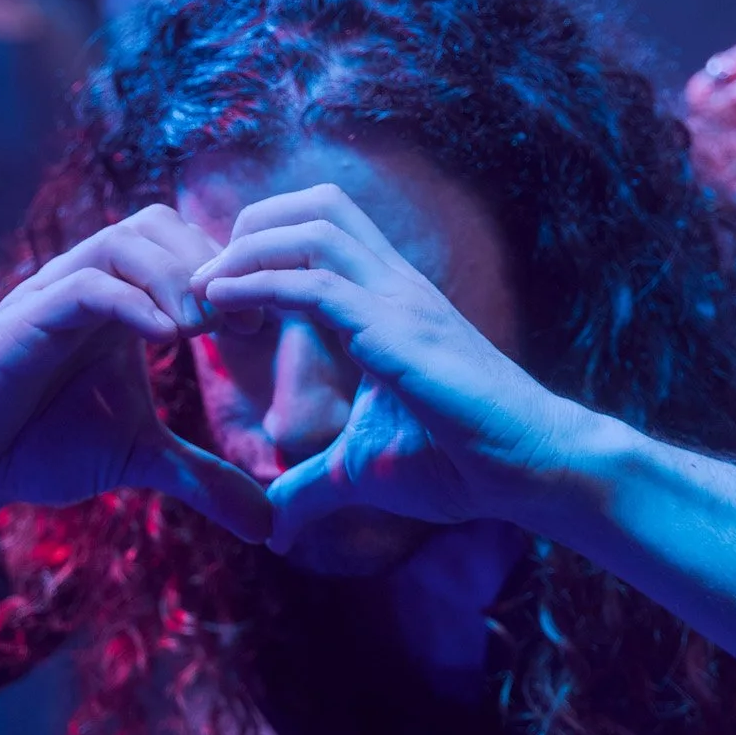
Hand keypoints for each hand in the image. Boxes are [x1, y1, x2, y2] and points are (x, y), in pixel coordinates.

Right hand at [0, 205, 271, 542]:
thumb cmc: (44, 449)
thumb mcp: (143, 461)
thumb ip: (204, 479)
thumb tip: (269, 526)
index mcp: (120, 301)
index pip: (180, 245)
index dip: (226, 275)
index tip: (258, 328)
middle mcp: (86, 284)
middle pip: (156, 224)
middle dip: (205, 265)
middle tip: (239, 324)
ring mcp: (51, 295)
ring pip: (120, 241)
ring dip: (173, 276)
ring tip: (202, 330)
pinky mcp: (22, 320)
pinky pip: (82, 286)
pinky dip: (129, 301)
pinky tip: (164, 339)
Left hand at [190, 185, 576, 552]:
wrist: (531, 471)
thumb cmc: (462, 463)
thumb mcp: (363, 471)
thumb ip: (311, 489)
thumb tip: (273, 530)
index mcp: (390, 301)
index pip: (323, 230)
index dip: (263, 245)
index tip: (220, 295)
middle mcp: (395, 286)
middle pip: (317, 204)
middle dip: (251, 225)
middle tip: (208, 279)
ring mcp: (400, 302)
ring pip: (314, 227)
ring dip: (247, 249)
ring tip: (204, 288)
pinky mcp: (399, 333)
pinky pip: (318, 286)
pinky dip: (260, 284)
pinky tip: (221, 303)